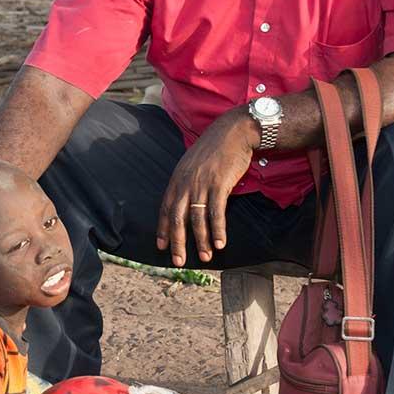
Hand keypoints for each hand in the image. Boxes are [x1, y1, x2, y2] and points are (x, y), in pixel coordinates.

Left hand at [155, 108, 255, 264]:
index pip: (165, 209)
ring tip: (204, 258)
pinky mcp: (219, 185)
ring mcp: (202, 184)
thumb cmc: (214, 149)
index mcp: (177, 179)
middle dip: (177, 242)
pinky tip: (220, 244)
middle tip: (179, 261)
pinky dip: (218, 230)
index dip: (163, 229)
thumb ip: (187, 182)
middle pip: (178, 218)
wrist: (233, 132)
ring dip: (201, 241)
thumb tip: (185, 200)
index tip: (161, 246)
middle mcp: (186, 183)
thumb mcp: (192, 164)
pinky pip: (216, 213)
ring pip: (197, 219)